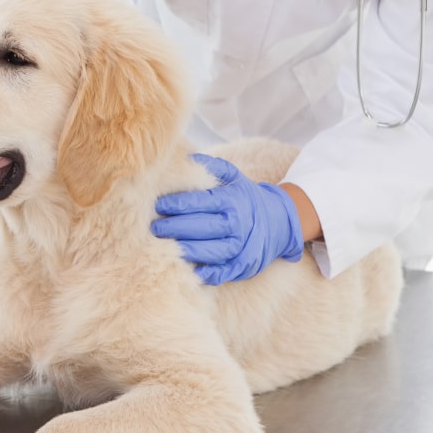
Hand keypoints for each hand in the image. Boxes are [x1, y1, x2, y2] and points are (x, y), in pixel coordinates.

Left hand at [151, 154, 303, 284]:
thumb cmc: (245, 197)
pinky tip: (187, 269)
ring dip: (186, 250)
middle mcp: (238, 224)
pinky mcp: (243, 266)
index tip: (158, 204)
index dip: (179, 204)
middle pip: (203, 227)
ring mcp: (242, 247)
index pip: (202, 202)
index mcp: (233, 200)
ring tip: (163, 247)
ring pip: (211, 251)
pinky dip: (205, 273)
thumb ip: (212, 167)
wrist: (279, 221)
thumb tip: (185, 159)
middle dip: (176, 228)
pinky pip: (222, 273)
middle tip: (154, 228)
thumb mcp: (234, 177)